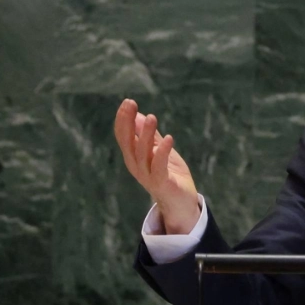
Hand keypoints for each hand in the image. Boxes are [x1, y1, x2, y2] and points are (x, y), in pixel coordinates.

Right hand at [114, 99, 199, 233]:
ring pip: (143, 153)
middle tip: (130, 103)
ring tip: (151, 117)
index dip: (123, 119)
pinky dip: (162, 152)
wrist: (181, 203)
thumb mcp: (160, 151)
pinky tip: (168, 138)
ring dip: (146, 134)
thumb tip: (138, 116)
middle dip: (127, 122)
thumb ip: (150, 136)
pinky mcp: (161, 183)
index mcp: (134, 157)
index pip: (123, 136)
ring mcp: (147, 175)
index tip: (128, 102)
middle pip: (128, 142)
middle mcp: (136, 166)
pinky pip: (159, 166)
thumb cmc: (170, 175)